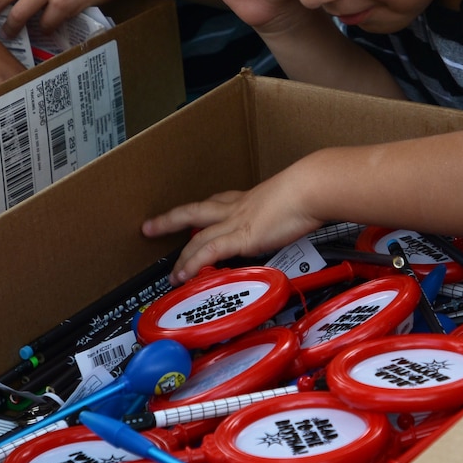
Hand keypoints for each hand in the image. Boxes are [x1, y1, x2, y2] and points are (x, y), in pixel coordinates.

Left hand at [142, 168, 322, 281]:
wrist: (311, 188)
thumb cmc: (311, 190)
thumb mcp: (295, 201)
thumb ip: (289, 211)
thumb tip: (301, 216)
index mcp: (250, 199)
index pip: (220, 202)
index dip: (204, 208)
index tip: (193, 214)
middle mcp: (238, 208)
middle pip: (195, 212)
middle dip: (172, 220)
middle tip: (151, 226)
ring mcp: (236, 222)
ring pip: (198, 237)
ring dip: (181, 256)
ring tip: (171, 274)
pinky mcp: (241, 236)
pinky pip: (209, 251)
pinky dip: (194, 263)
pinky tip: (183, 275)